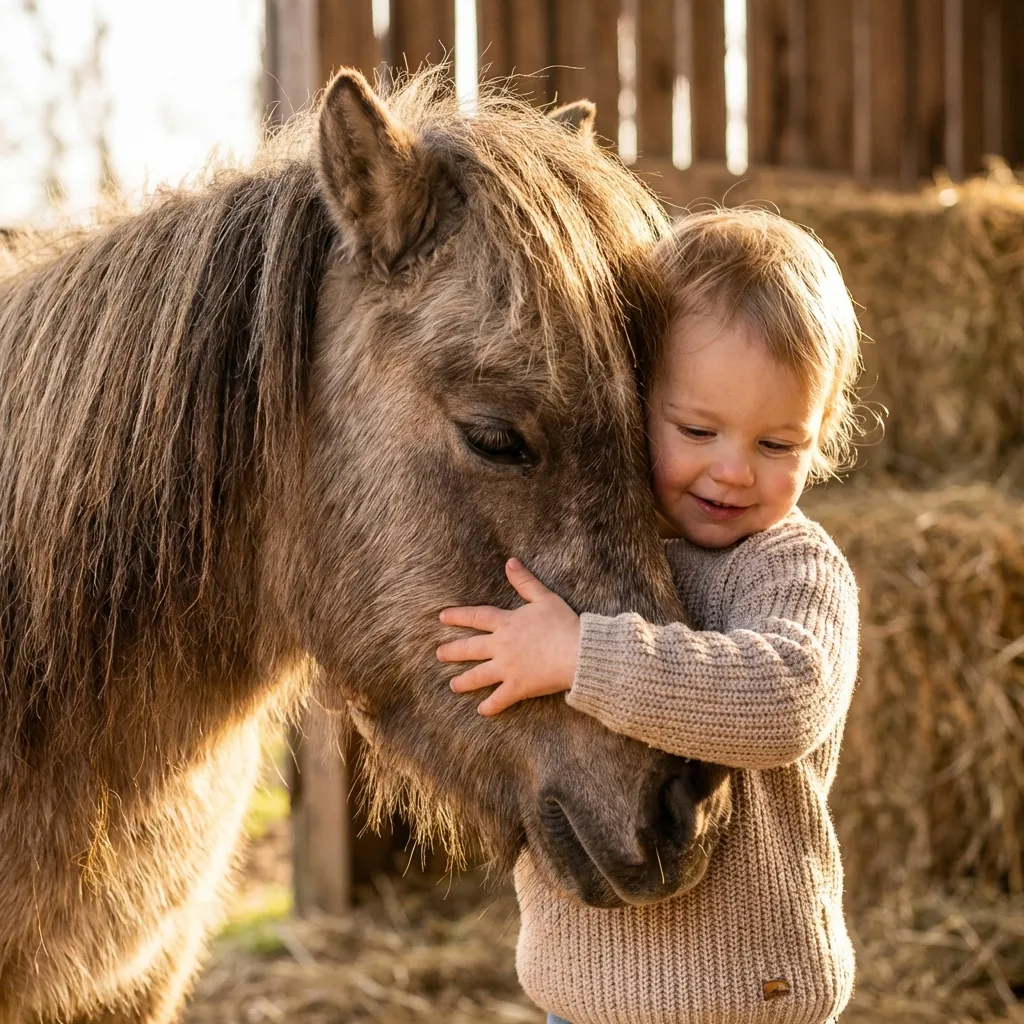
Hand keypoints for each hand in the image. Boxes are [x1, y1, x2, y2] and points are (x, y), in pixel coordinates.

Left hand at [437, 559, 579, 715]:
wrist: (577, 652)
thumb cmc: (564, 623)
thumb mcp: (544, 597)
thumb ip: (525, 581)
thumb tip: (510, 561)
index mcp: (507, 623)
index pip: (476, 617)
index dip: (458, 616)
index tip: (442, 617)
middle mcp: (501, 646)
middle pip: (470, 648)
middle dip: (453, 651)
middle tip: (439, 654)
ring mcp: (507, 668)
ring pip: (479, 676)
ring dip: (464, 681)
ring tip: (453, 685)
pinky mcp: (518, 687)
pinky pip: (500, 699)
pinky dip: (491, 706)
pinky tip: (481, 711)